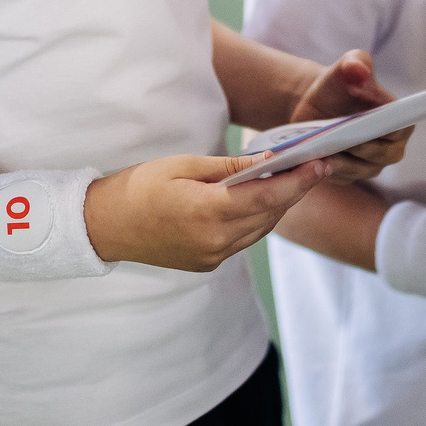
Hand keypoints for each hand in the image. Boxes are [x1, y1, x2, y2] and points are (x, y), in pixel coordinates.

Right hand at [86, 153, 333, 271]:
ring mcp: (212, 256)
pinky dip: (258, 220)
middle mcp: (215, 240)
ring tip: (292, 179)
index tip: (320, 163)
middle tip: (313, 165)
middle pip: (270, 215)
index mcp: (208, 211)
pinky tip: (260, 200)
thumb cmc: (139, 187)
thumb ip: (228, 167)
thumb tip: (267, 162)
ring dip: (278, 206)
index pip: (269, 197)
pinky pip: (244, 240)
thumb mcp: (183, 165)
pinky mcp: (207, 262)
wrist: (104, 226)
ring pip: (261, 230)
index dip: (299, 181)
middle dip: (295, 190)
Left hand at [287, 50, 408, 181]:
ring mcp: (370, 165)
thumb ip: (356, 63)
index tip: (364, 122)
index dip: (385, 127)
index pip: (400, 129)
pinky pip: (340, 176)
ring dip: (342, 160)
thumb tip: (359, 70)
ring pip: (360, 168)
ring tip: (324, 149)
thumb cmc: (338, 84)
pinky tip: (315, 158)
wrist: (315, 104)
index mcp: (399, 121)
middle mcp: (391, 148)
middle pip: (381, 153)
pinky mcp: (348, 175)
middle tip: (340, 137)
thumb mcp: (346, 66)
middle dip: (361, 146)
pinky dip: (328, 168)